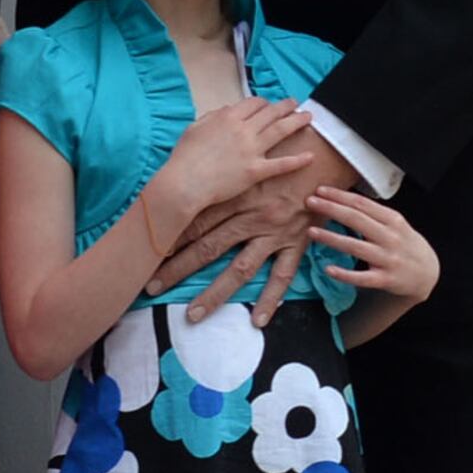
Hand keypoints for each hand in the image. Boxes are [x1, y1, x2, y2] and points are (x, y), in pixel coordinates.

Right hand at [154, 98, 323, 217]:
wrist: (185, 182)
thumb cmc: (185, 157)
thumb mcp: (195, 127)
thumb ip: (213, 116)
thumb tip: (228, 110)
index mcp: (228, 117)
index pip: (253, 103)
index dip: (264, 102)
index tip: (269, 104)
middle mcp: (243, 130)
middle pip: (270, 113)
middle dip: (285, 106)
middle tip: (295, 104)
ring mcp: (251, 150)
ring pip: (280, 130)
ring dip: (296, 122)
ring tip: (308, 117)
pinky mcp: (256, 171)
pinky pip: (281, 164)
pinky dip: (298, 160)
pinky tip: (310, 156)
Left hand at [158, 130, 359, 325]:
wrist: (325, 152)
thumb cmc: (283, 151)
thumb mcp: (247, 156)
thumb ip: (222, 172)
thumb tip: (194, 182)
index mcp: (235, 195)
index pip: (195, 221)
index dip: (169, 238)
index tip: (146, 253)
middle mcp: (250, 217)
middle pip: (208, 247)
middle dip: (177, 268)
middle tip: (152, 287)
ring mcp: (273, 233)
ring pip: (240, 268)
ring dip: (215, 293)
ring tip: (194, 315)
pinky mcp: (296, 242)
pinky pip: (282, 275)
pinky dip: (271, 299)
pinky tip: (258, 321)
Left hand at [305, 187, 439, 309]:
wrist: (427, 273)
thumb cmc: (405, 244)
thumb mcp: (396, 224)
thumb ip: (374, 213)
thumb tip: (343, 199)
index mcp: (393, 220)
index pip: (363, 204)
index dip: (340, 196)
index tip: (320, 190)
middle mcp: (391, 237)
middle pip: (357, 220)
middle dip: (332, 209)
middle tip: (310, 202)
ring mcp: (388, 259)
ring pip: (356, 246)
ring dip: (332, 238)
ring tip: (311, 231)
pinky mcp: (385, 280)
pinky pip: (362, 277)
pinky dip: (345, 274)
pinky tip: (328, 269)